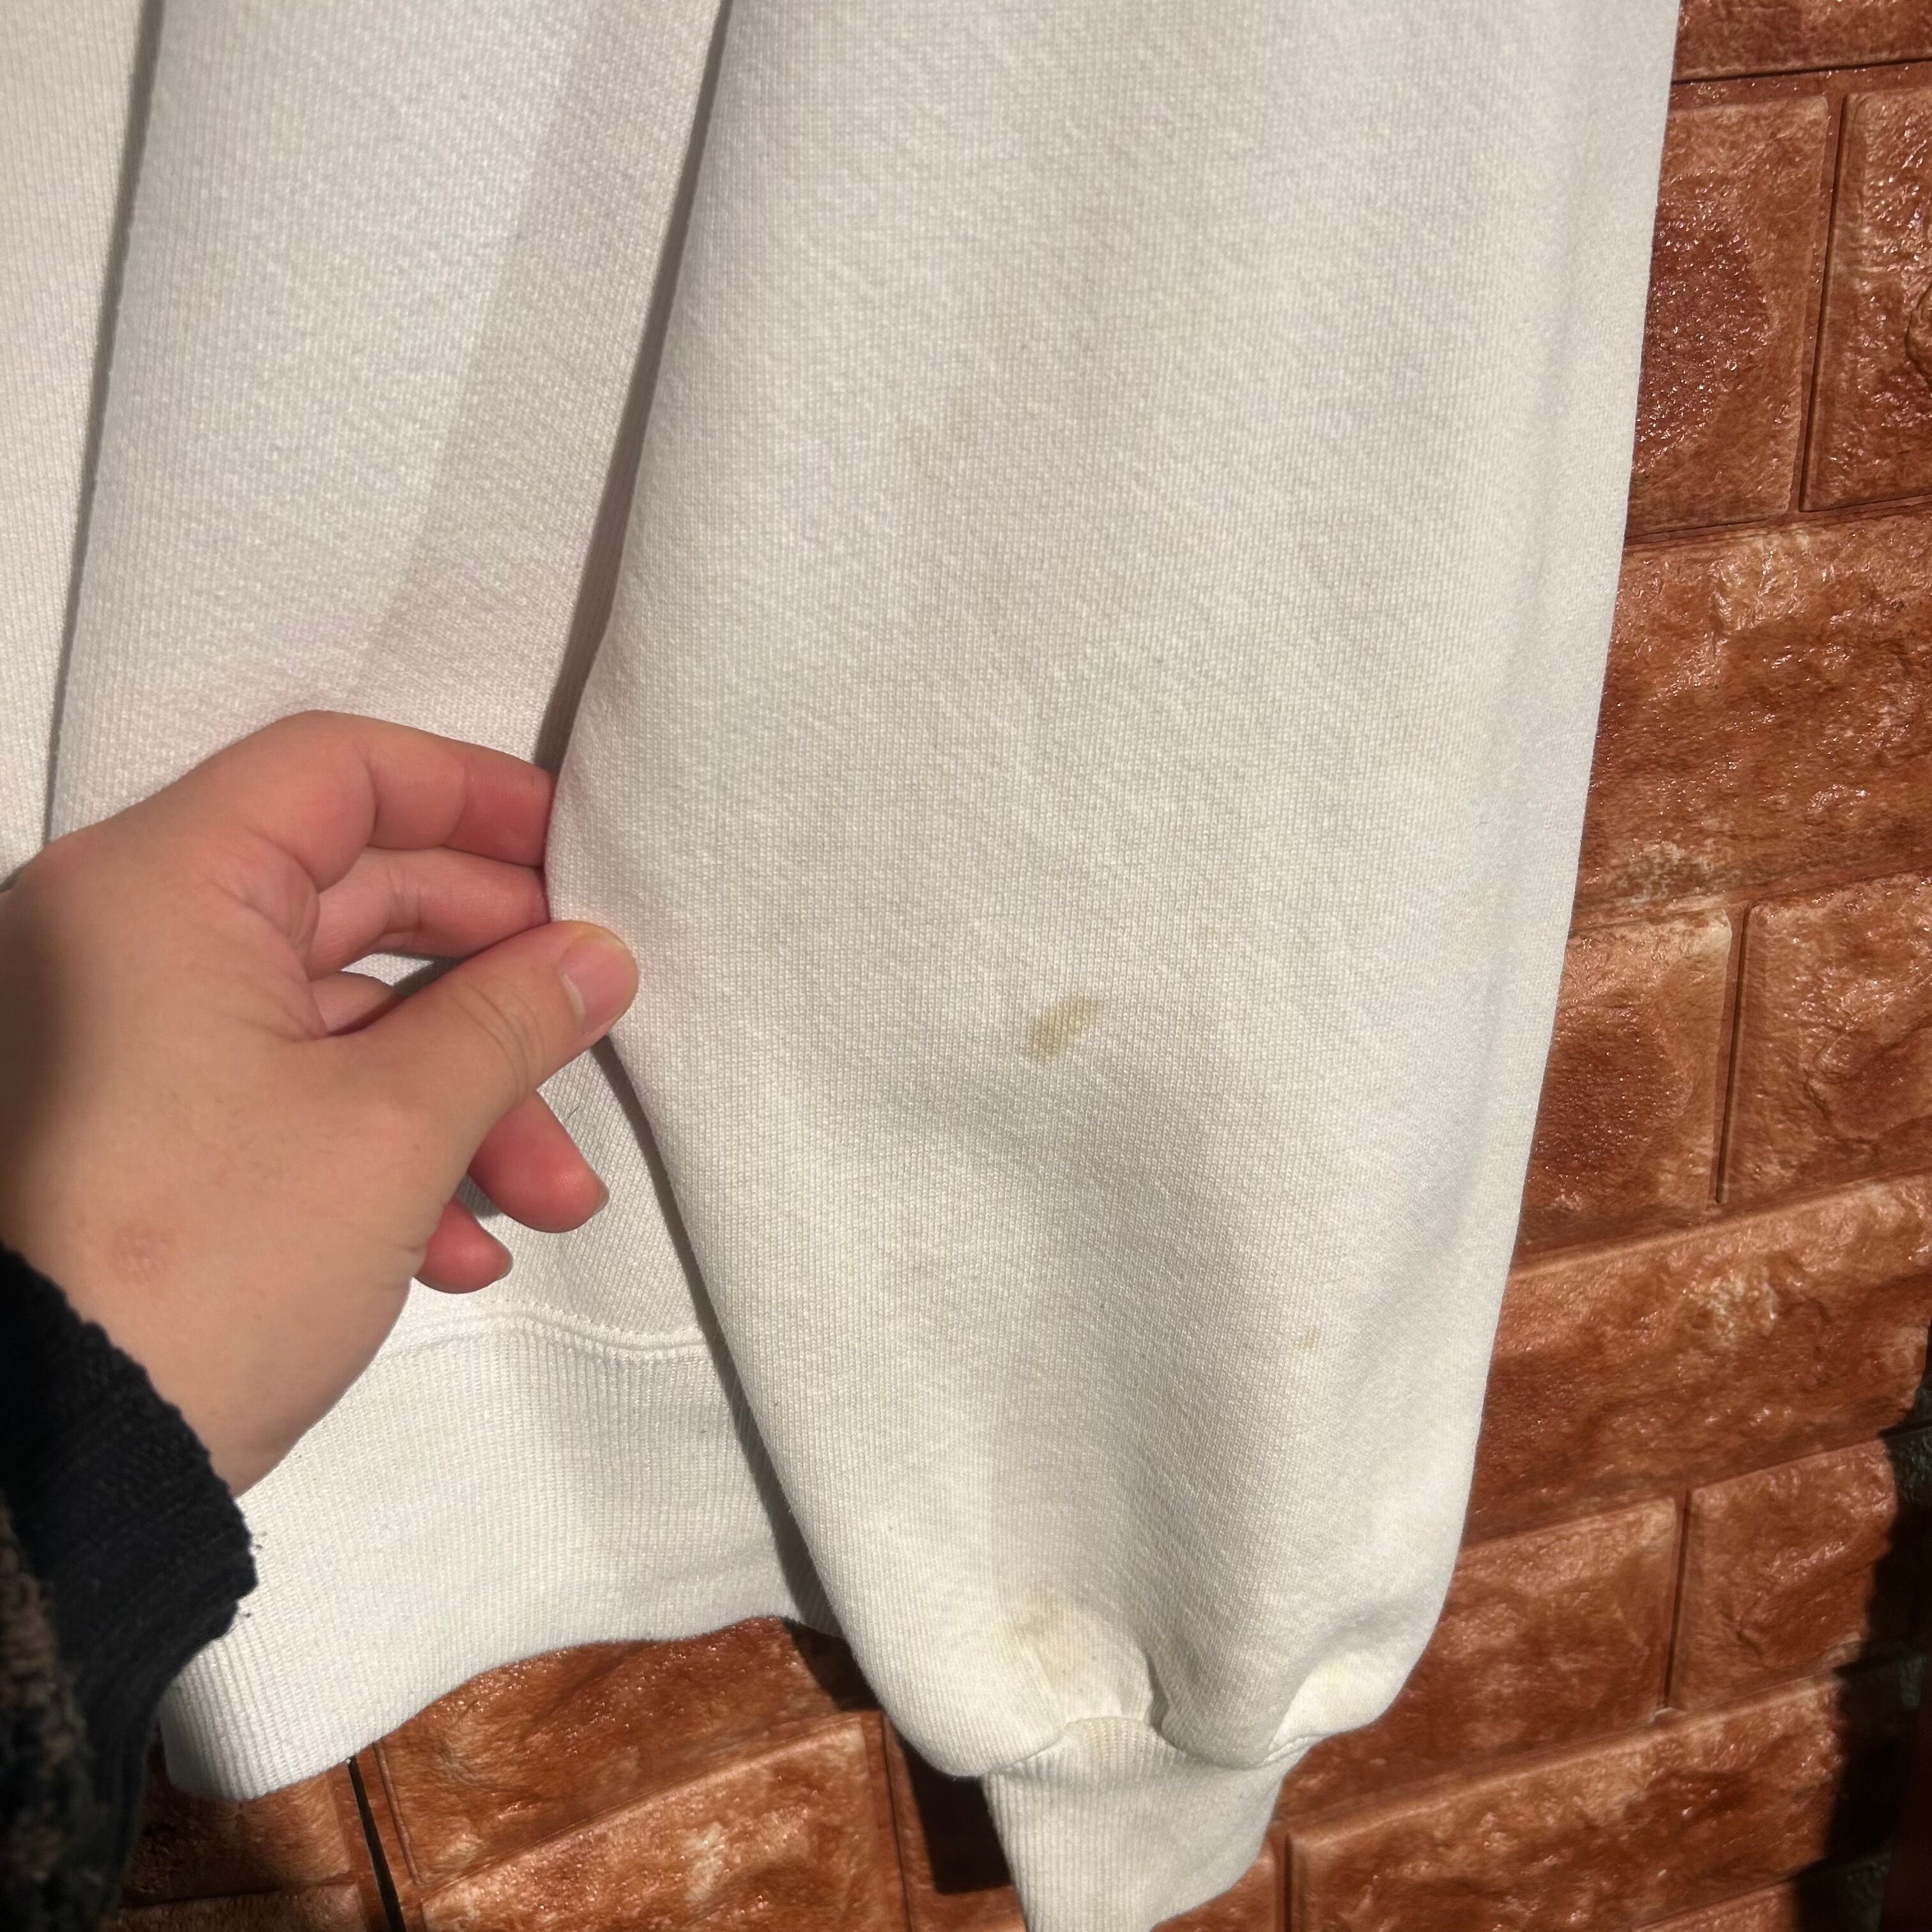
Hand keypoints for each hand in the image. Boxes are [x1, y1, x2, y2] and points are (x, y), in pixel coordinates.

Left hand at [0, 710, 637, 1497]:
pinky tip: (458, 1248)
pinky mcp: (133, 1134)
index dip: (475, 797)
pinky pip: (280, 1095)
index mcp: (159, 890)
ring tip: (549, 1200)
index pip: (339, 771)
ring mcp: (122, 1044)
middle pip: (354, 900)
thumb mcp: (395, 1130)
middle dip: (495, 991)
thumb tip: (600, 958)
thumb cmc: (205, 1266)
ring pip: (334, 1019)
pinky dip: (382, 1150)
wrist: (43, 1477)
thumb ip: (512, 1016)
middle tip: (592, 1035)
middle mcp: (123, 943)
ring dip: (460, 1098)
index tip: (580, 854)